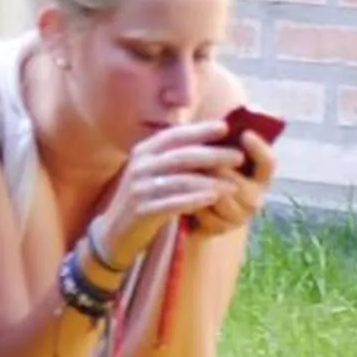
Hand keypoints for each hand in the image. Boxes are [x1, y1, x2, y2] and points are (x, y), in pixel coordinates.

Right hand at [95, 118, 245, 262]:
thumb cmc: (144, 196)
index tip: (225, 127)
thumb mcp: (153, 170)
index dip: (199, 130)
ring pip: (180, 180)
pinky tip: (213, 199)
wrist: (116, 229)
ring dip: (210, 181)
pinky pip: (173, 203)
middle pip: (181, 156)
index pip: (174, 135)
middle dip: (213, 155)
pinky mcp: (142, 210)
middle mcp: (139, 166)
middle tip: (239, 157)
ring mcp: (139, 188)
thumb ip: (175, 156)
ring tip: (234, 184)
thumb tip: (210, 140)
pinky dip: (195, 200)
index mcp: (143, 151)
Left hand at [180, 127, 275, 241]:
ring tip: (183, 175)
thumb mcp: (214, 158)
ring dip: (200, 185)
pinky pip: (205, 213)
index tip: (245, 134)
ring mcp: (239, 216)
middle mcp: (255, 198)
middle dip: (216, 169)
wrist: (188, 213)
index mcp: (258, 177)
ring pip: (220, 198)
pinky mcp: (220, 229)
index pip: (268, 162)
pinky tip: (180, 197)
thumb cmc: (202, 177)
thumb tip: (221, 121)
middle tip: (198, 158)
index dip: (259, 149)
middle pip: (239, 181)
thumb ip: (222, 143)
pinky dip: (191, 203)